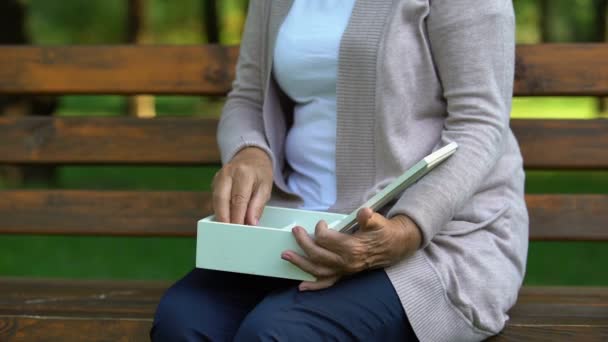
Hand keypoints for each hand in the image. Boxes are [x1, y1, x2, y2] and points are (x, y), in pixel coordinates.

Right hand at [212, 147, 272, 224]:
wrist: (251, 157)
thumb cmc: (260, 174)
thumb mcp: (265, 187)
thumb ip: (258, 205)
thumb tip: (251, 222)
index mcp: (244, 173)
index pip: (238, 199)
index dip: (237, 216)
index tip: (239, 230)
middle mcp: (228, 173)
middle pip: (222, 199)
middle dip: (224, 218)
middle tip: (229, 234)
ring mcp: (218, 176)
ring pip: (216, 200)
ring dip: (220, 216)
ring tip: (227, 230)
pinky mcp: (214, 181)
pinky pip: (215, 198)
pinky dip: (219, 210)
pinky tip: (225, 220)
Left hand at [282, 208, 421, 290]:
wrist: (395, 246)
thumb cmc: (384, 231)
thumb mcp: (378, 221)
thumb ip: (369, 218)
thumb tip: (365, 212)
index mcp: (353, 248)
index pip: (326, 239)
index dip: (320, 229)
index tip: (322, 223)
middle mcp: (346, 262)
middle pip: (317, 254)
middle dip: (303, 243)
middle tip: (295, 231)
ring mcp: (344, 270)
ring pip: (318, 270)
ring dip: (300, 263)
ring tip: (286, 255)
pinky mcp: (345, 274)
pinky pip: (328, 283)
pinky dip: (314, 286)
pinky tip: (301, 287)